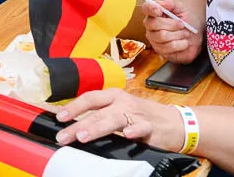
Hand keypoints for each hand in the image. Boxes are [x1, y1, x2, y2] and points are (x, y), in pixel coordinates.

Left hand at [54, 89, 183, 151]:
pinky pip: (140, 127)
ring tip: (83, 136)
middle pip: (97, 112)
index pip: (90, 98)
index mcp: (113, 96)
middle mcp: (122, 102)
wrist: (173, 122)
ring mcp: (136, 113)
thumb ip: (100, 116)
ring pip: (114, 119)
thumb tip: (74, 126)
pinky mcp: (150, 126)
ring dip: (97, 127)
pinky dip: (133, 130)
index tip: (60, 117)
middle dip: (78, 124)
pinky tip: (126, 135)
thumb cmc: (141, 116)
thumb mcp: (119, 110)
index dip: (74, 107)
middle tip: (64, 135)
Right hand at [142, 0, 200, 63]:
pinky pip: (169, 47)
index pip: (146, 8)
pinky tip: (184, 42)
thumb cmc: (185, 20)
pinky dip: (181, 44)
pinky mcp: (160, 51)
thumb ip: (172, 4)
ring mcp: (154, 39)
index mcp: (154, 13)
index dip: (151, 8)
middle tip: (182, 24)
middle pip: (154, 23)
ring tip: (185, 33)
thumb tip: (164, 3)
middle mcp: (150, 26)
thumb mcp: (181, 9)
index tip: (160, 10)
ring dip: (178, 34)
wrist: (194, 35)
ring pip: (162, 36)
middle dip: (172, 24)